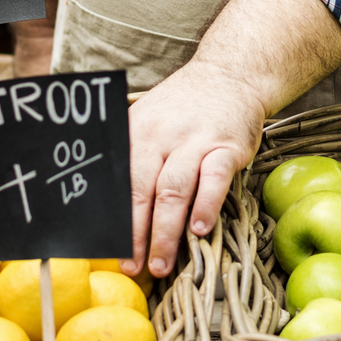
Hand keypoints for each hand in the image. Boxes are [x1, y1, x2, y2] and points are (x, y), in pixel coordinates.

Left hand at [127, 61, 262, 277]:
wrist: (230, 74)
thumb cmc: (184, 107)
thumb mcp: (149, 120)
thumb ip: (135, 156)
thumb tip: (113, 204)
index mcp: (137, 134)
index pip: (121, 184)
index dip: (116, 221)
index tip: (111, 252)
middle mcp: (161, 137)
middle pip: (142, 191)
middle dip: (136, 235)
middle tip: (133, 266)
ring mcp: (195, 141)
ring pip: (174, 190)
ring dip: (167, 231)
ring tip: (162, 262)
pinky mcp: (227, 146)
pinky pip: (213, 179)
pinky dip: (205, 205)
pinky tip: (199, 230)